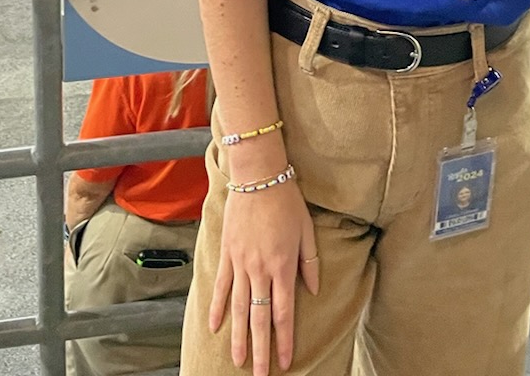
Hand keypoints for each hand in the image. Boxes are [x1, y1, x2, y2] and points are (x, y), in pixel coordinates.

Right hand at [210, 181, 318, 374]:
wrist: (258, 174)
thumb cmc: (286, 199)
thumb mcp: (307, 229)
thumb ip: (309, 262)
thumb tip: (314, 290)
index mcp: (282, 265)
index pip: (283, 312)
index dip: (285, 340)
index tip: (286, 362)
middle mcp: (260, 269)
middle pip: (259, 318)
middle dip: (260, 350)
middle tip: (260, 375)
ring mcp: (240, 262)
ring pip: (239, 308)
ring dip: (238, 337)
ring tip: (237, 360)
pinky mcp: (227, 253)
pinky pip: (221, 286)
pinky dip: (218, 307)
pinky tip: (215, 326)